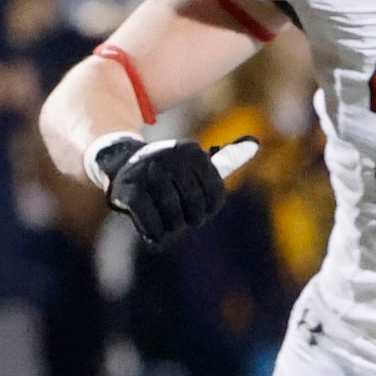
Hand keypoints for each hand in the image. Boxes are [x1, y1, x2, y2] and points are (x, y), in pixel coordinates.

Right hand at [93, 135, 246, 249]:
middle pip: (195, 209)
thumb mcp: (197, 164)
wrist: (121, 166)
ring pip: (173, 217)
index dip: (207, 211)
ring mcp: (148, 172)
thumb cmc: (168, 172)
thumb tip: (254, 143)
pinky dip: (153, 232)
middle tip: (177, 216)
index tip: (196, 208)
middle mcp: (171, 156)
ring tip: (163, 220)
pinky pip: (151, 222)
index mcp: (193, 152)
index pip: (215, 196)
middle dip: (187, 221)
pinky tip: (152, 230)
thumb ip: (226, 160)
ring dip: (169, 228)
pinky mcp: (129, 189)